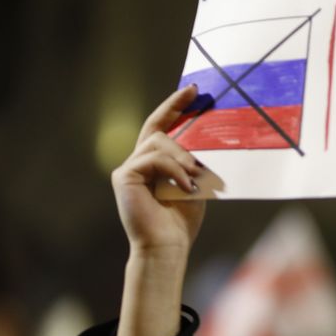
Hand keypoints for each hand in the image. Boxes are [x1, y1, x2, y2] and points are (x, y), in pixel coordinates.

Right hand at [110, 85, 206, 256]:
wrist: (167, 246)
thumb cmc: (181, 221)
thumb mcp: (195, 185)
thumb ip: (195, 163)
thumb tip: (211, 139)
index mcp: (155, 164)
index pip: (161, 128)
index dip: (174, 107)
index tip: (191, 89)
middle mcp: (138, 162)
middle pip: (156, 128)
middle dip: (175, 110)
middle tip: (196, 96)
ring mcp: (129, 168)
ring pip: (158, 143)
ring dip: (183, 156)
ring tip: (196, 176)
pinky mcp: (124, 176)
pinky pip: (153, 159)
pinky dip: (174, 170)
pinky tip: (186, 186)